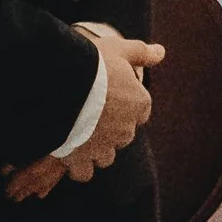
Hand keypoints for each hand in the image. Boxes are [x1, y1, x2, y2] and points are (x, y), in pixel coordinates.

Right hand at [3, 29, 161, 199]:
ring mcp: (103, 147)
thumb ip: (141, 53)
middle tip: (90, 112)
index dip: (125, 104)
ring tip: (78, 132)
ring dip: (96, 148)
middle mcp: (125, 130)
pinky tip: (69, 152)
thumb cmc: (92, 64)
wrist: (60, 85)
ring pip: (106, 156)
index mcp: (138, 104)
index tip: (109, 96)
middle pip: (123, 134)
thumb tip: (160, 52)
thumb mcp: (119, 50)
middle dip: (110, 128)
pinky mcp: (80, 159)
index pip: (141, 111)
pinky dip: (78, 166)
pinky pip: (84, 172)